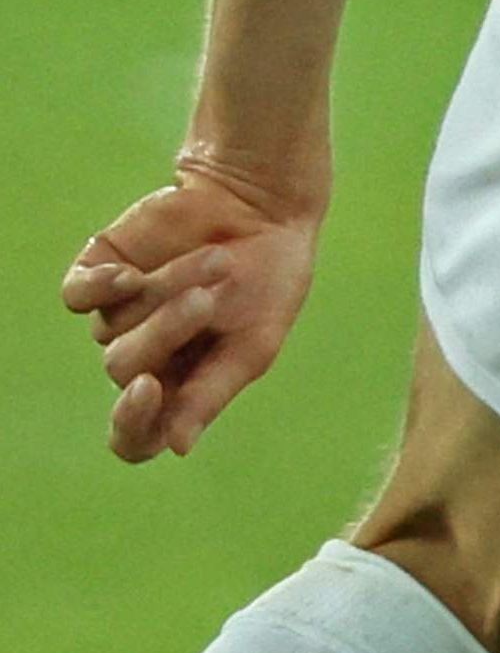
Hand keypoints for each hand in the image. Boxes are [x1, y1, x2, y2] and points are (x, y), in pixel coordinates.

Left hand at [62, 158, 325, 459]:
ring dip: (164, 291)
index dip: (133, 424)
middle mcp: (143, 354)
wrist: (262, 206)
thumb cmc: (268, 280)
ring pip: (108, 327)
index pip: (135, 435)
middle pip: (121, 370)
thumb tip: (177, 446)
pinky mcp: (100, 272)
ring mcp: (117, 313)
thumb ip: (211, 392)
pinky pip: (78, 296)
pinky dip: (100, 287)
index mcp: (180, 384)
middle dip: (166, 332)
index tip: (150, 390)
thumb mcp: (254, 344)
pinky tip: (127, 273)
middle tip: (208, 299)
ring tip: (216, 259)